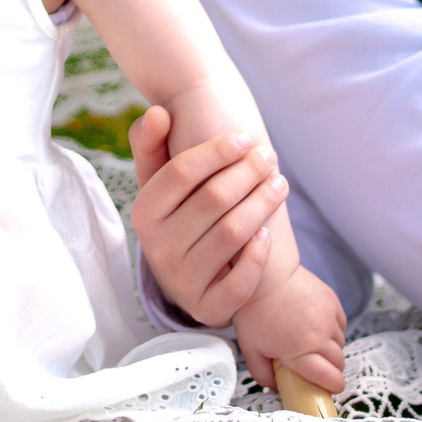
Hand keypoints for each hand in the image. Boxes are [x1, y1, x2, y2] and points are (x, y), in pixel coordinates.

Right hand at [127, 107, 289, 325]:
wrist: (196, 275)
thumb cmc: (181, 215)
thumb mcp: (159, 181)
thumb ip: (152, 143)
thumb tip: (157, 113)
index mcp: (143, 213)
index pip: (180, 173)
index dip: (216, 151)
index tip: (244, 137)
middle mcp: (157, 248)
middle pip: (213, 200)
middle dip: (247, 172)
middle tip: (268, 157)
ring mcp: (182, 281)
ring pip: (232, 234)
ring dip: (262, 204)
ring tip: (278, 183)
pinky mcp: (208, 308)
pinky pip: (239, 282)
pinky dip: (257, 256)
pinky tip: (268, 233)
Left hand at [232, 264, 346, 394]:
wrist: (265, 275)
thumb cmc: (254, 312)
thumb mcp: (251, 349)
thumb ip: (262, 374)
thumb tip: (275, 388)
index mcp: (300, 353)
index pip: (330, 379)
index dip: (333, 387)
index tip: (330, 389)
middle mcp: (319, 337)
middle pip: (339, 363)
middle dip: (332, 370)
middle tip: (319, 368)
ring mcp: (328, 318)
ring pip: (341, 344)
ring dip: (332, 349)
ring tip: (314, 345)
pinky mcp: (332, 302)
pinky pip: (341, 324)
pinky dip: (333, 330)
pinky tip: (317, 327)